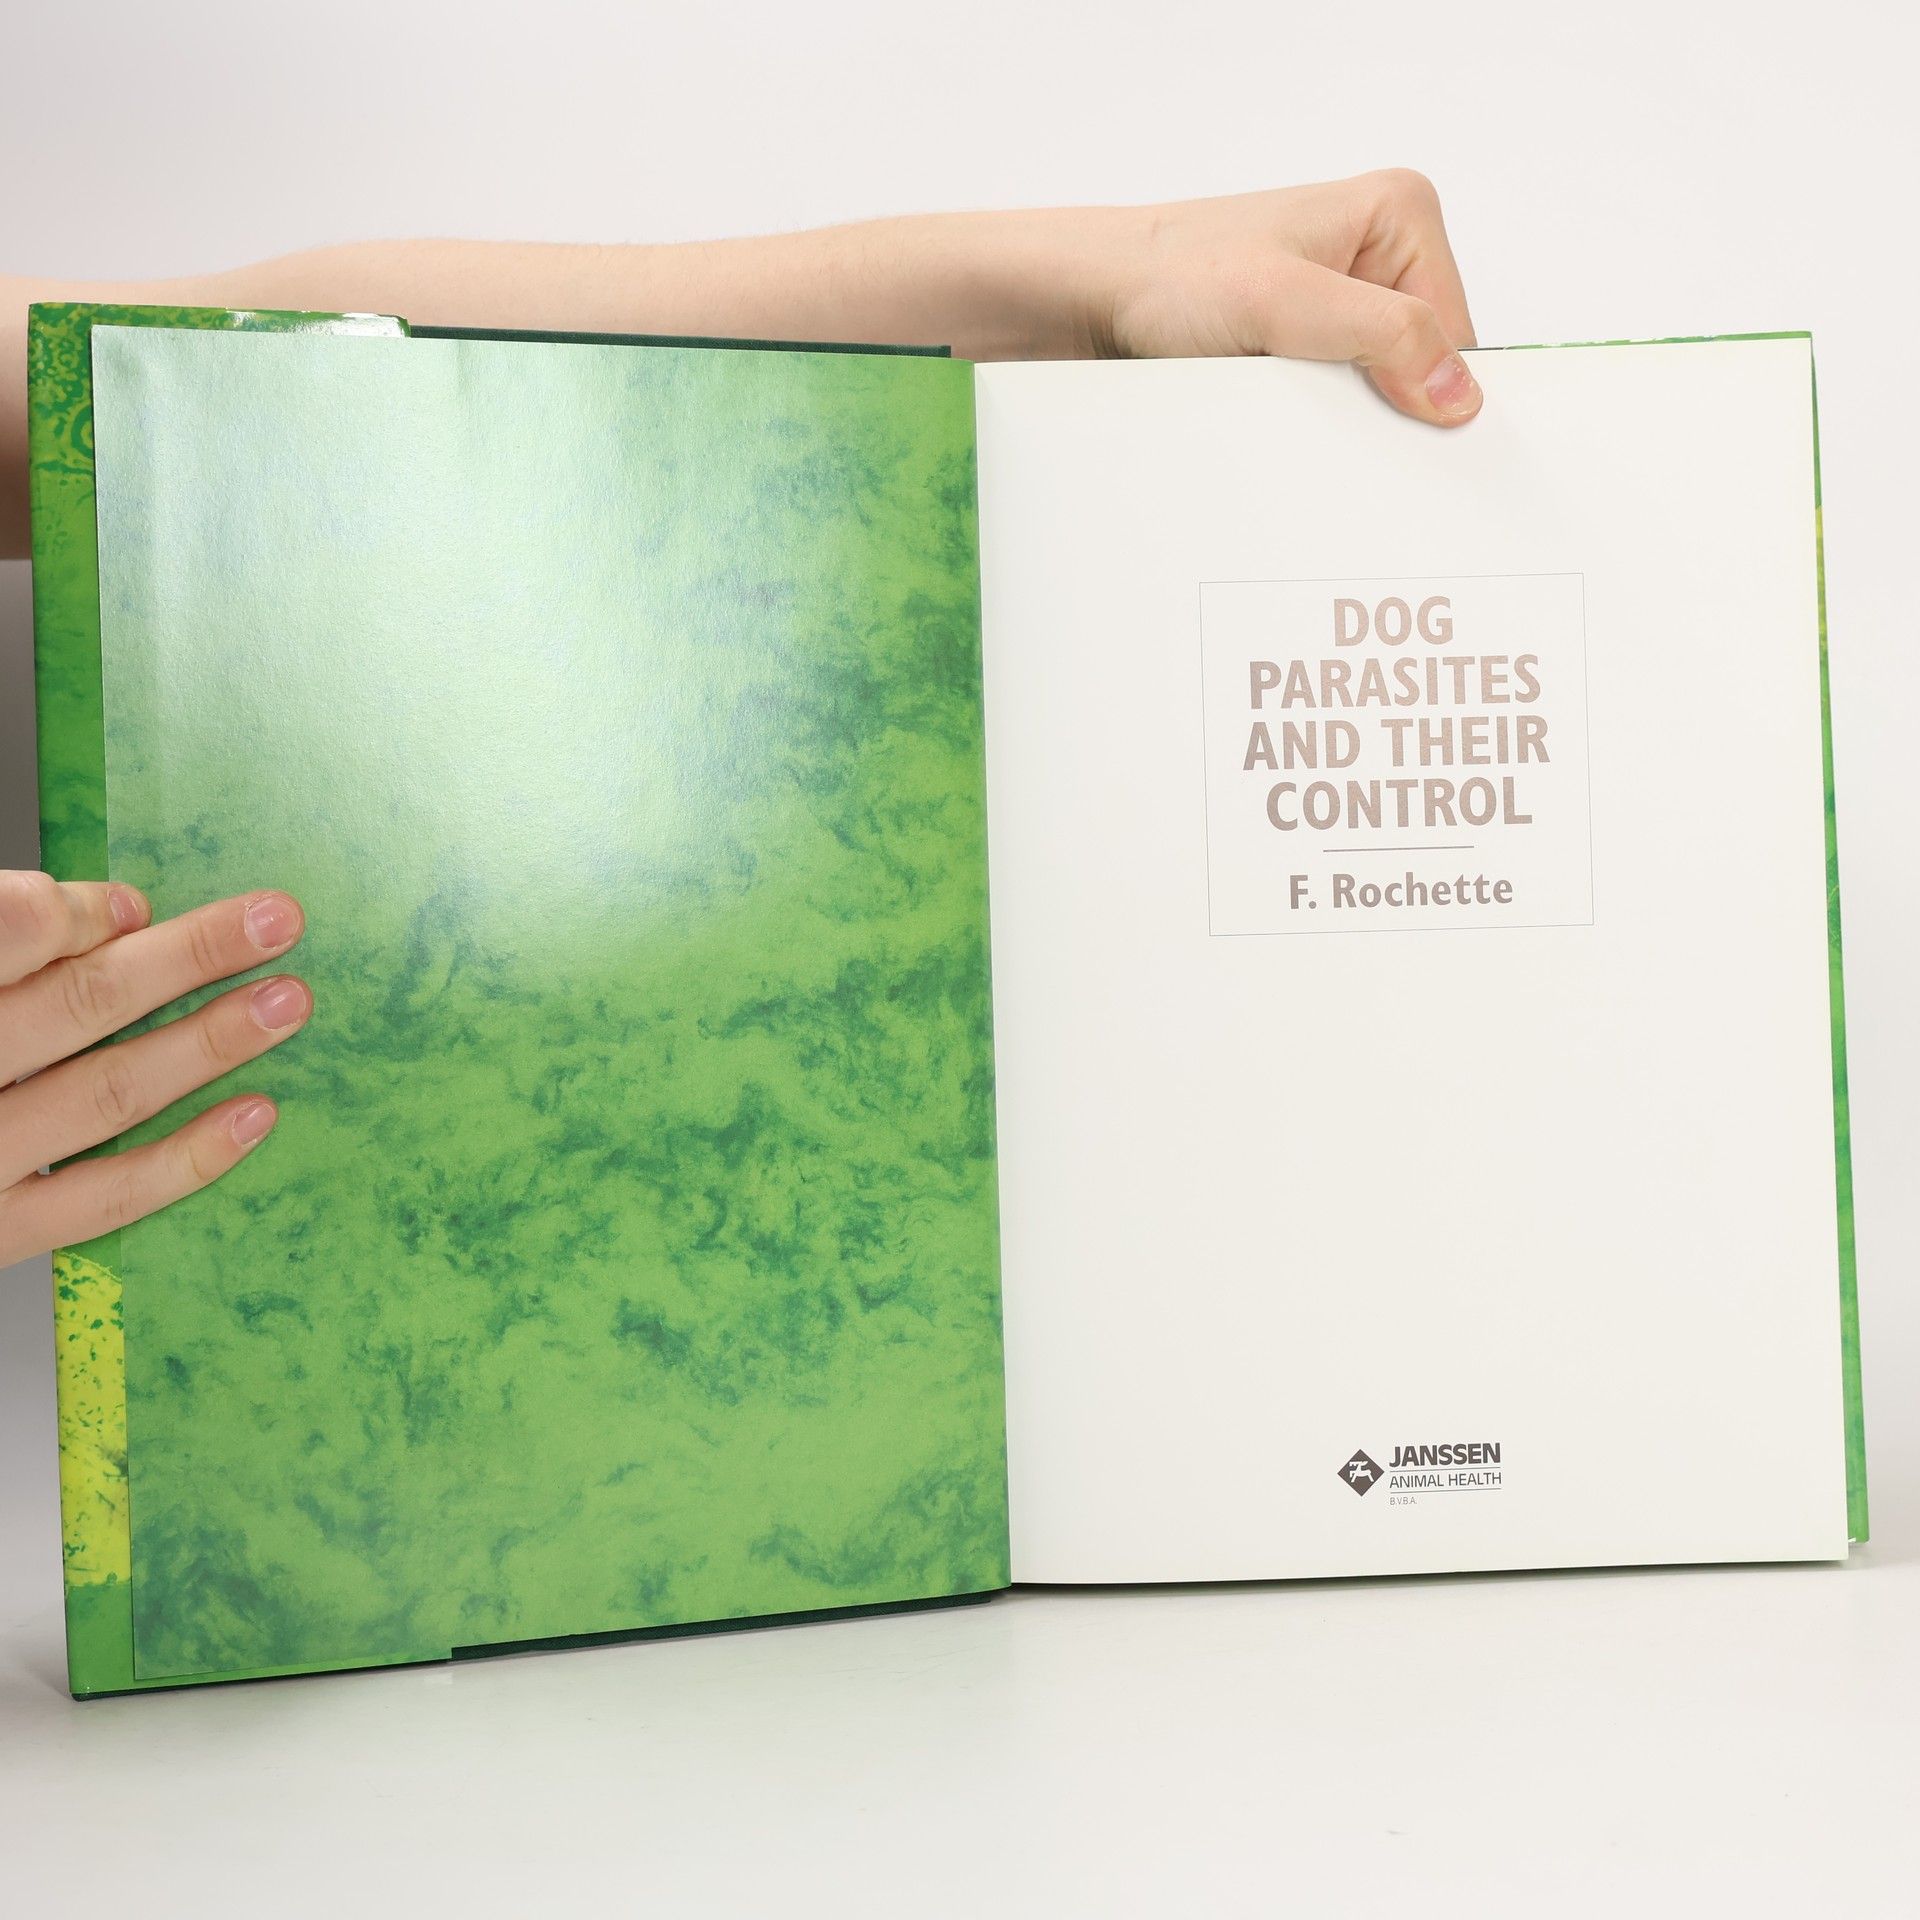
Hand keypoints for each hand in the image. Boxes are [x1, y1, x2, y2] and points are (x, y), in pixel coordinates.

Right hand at [0, 873, 310, 1267]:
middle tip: (277, 923)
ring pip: (106, 1092)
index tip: (134, 904)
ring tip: (287, 1004)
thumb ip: (4, 943)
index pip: (11, 929)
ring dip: (209, 1043)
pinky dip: (188, 1158)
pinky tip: (255, 1114)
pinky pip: (102, 1199)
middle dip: (188, 958)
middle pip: (79, 1002)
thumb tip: (119, 914)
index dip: (81, 913)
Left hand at [1088, 171, 1480, 425]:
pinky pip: (1333, 395)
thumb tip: (1458, 390)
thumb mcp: (1285, 304)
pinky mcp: (1300, 338)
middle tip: (1339, 429)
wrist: (1092, 297)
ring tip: (1298, 415)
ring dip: (1344, 415)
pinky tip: (1283, 422)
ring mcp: (1337, 298)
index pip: (1456, 331)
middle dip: (1385, 404)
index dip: (1433, 391)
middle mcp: (1374, 251)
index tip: (1410, 439)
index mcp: (1399, 215)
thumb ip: (1382, 337)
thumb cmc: (1171, 275)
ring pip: (1374, 385)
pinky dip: (1314, 419)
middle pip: (1418, 361)